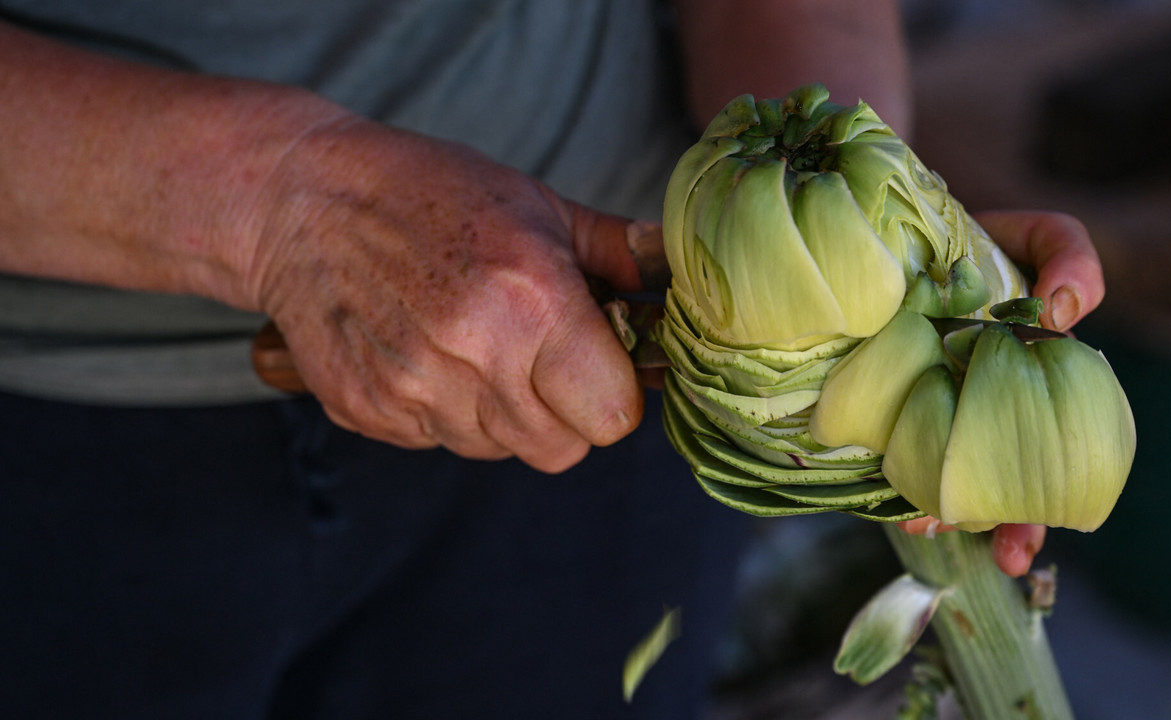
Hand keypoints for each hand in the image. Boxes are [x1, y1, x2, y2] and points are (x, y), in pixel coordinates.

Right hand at [247, 117, 645, 472]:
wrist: (303, 200)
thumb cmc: (429, 191)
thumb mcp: (538, 204)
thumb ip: (618, 253)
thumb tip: (681, 287)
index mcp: (533, 301)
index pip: (613, 417)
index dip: (615, 397)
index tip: (600, 368)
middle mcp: (476, 355)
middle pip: (561, 449)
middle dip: (565, 414)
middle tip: (541, 359)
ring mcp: (414, 391)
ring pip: (499, 449)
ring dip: (502, 413)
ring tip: (474, 344)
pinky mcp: (369, 412)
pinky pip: (438, 442)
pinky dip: (444, 411)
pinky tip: (427, 353)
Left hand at [899, 210, 1104, 576]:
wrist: (904, 227)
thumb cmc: (986, 239)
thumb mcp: (1042, 235)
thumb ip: (1071, 258)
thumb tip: (1068, 311)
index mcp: (1028, 387)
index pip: (1046, 453)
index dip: (1038, 504)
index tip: (1025, 543)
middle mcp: (981, 407)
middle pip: (997, 477)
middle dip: (1001, 522)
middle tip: (1007, 560)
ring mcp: (929, 408)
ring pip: (940, 467)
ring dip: (941, 503)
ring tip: (928, 526)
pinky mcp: (881, 398)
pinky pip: (887, 440)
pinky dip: (887, 469)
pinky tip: (887, 496)